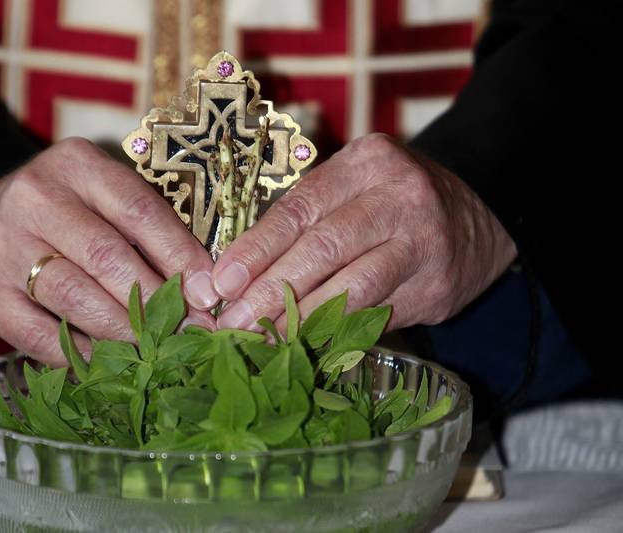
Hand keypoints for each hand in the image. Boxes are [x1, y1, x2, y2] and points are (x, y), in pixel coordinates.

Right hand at [0, 138, 217, 364]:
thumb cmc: (64, 213)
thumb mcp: (101, 198)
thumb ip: (146, 230)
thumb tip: (201, 289)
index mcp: (76, 165)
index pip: (139, 210)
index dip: (179, 256)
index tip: (208, 293)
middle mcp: (33, 197)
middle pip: (107, 257)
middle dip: (155, 301)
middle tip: (187, 331)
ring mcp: (1, 245)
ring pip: (75, 298)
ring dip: (124, 331)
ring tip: (153, 348)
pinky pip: (40, 335)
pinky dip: (80, 354)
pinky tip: (106, 362)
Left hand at [213, 133, 515, 331]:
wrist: (481, 217)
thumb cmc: (393, 203)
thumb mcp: (355, 188)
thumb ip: (307, 220)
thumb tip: (239, 274)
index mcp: (367, 162)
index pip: (300, 207)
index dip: (257, 248)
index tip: (223, 281)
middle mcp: (400, 196)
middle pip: (323, 247)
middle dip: (270, 289)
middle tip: (233, 321)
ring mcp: (423, 243)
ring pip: (352, 286)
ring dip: (301, 318)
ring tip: (262, 338)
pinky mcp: (438, 286)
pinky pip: (377, 315)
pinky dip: (337, 333)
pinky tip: (305, 346)